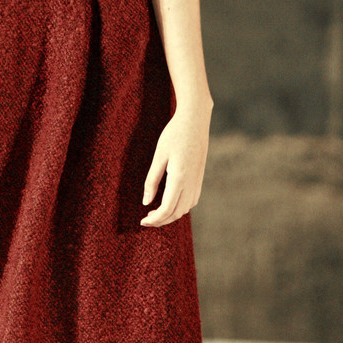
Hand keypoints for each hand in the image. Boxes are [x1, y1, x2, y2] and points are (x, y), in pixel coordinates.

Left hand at [140, 103, 210, 226]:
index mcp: (180, 178)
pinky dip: (180, 207)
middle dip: (161, 221)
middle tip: (146, 219)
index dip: (154, 219)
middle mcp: (192, 183)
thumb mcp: (159, 156)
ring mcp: (198, 181)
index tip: (142, 221)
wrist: (195, 120)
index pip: (167, 209)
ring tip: (155, 212)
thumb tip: (146, 202)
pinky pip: (191, 200)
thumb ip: (152, 180)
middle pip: (176, 213)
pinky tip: (170, 202)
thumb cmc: (174, 134)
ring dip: (171, 215)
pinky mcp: (200, 178)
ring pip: (185, 209)